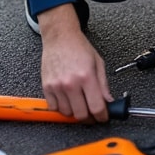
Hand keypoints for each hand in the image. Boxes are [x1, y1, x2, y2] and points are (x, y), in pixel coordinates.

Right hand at [37, 3, 112, 122]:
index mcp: (86, 76)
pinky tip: (68, 101)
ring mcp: (57, 86)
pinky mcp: (46, 87)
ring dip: (75, 113)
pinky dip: (62, 108)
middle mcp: (70, 83)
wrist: (60, 37)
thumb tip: (108, 101)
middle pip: (81, 114)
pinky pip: (54, 108)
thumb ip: (103, 85)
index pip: (96, 107)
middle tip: (92, 113)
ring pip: (67, 113)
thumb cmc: (79, 47)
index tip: (103, 117)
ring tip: (80, 104)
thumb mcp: (98, 63)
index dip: (102, 116)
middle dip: (89, 117)